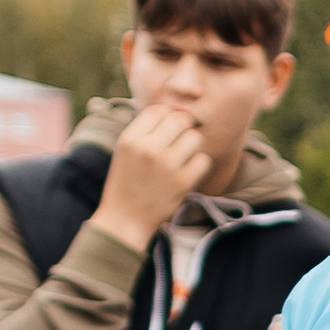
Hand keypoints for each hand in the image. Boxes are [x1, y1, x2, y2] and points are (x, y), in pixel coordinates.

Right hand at [87, 106, 207, 252]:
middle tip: (181, 140)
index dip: (168, 116)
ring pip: (195, 138)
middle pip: (180, 120)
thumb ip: (144, 131)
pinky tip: (188, 171)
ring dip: (193, 146)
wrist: (125, 218)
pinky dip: (199, 164)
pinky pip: (203, 160)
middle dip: (184, 128)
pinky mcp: (182, 182)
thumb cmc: (126, 182)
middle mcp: (148, 149)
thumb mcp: (125, 151)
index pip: (159, 110)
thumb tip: (172, 112)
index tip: (169, 128)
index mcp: (131, 139)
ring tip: (184, 156)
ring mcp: (167, 166)